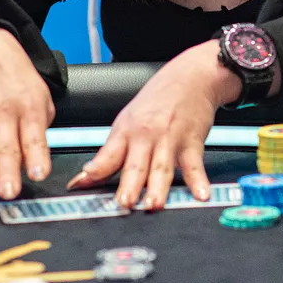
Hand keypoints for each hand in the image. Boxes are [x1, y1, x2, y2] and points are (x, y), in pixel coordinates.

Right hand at [0, 27, 54, 198]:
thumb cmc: (16, 77)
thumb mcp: (41, 95)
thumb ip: (41, 126)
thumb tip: (37, 156)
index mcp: (28, 109)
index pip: (34, 138)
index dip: (37, 157)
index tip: (39, 174)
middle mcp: (3, 115)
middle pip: (6, 148)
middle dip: (8, 172)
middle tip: (9, 192)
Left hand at [66, 43, 238, 209]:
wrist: (190, 77)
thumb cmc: (157, 101)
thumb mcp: (126, 122)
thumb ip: (108, 155)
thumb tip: (83, 179)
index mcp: (126, 132)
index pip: (107, 155)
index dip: (94, 171)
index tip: (82, 185)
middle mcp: (146, 137)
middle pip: (135, 165)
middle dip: (129, 185)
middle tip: (124, 204)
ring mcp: (170, 140)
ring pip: (162, 168)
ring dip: (158, 187)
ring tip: (154, 204)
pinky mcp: (192, 143)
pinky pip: (194, 165)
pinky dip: (198, 181)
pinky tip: (201, 194)